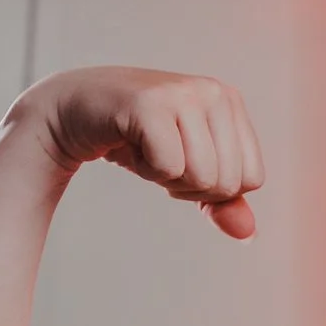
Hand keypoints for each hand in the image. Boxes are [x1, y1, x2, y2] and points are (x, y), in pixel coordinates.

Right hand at [20, 66, 263, 238]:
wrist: (73, 109)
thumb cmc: (137, 139)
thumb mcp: (186, 172)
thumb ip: (219, 201)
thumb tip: (248, 233)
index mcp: (231, 101)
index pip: (252, 179)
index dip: (213, 188)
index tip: (183, 161)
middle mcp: (214, 91)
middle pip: (228, 183)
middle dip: (189, 186)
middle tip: (160, 155)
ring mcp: (183, 94)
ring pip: (202, 177)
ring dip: (167, 178)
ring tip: (147, 148)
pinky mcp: (150, 104)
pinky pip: (169, 167)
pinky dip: (147, 170)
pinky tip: (131, 144)